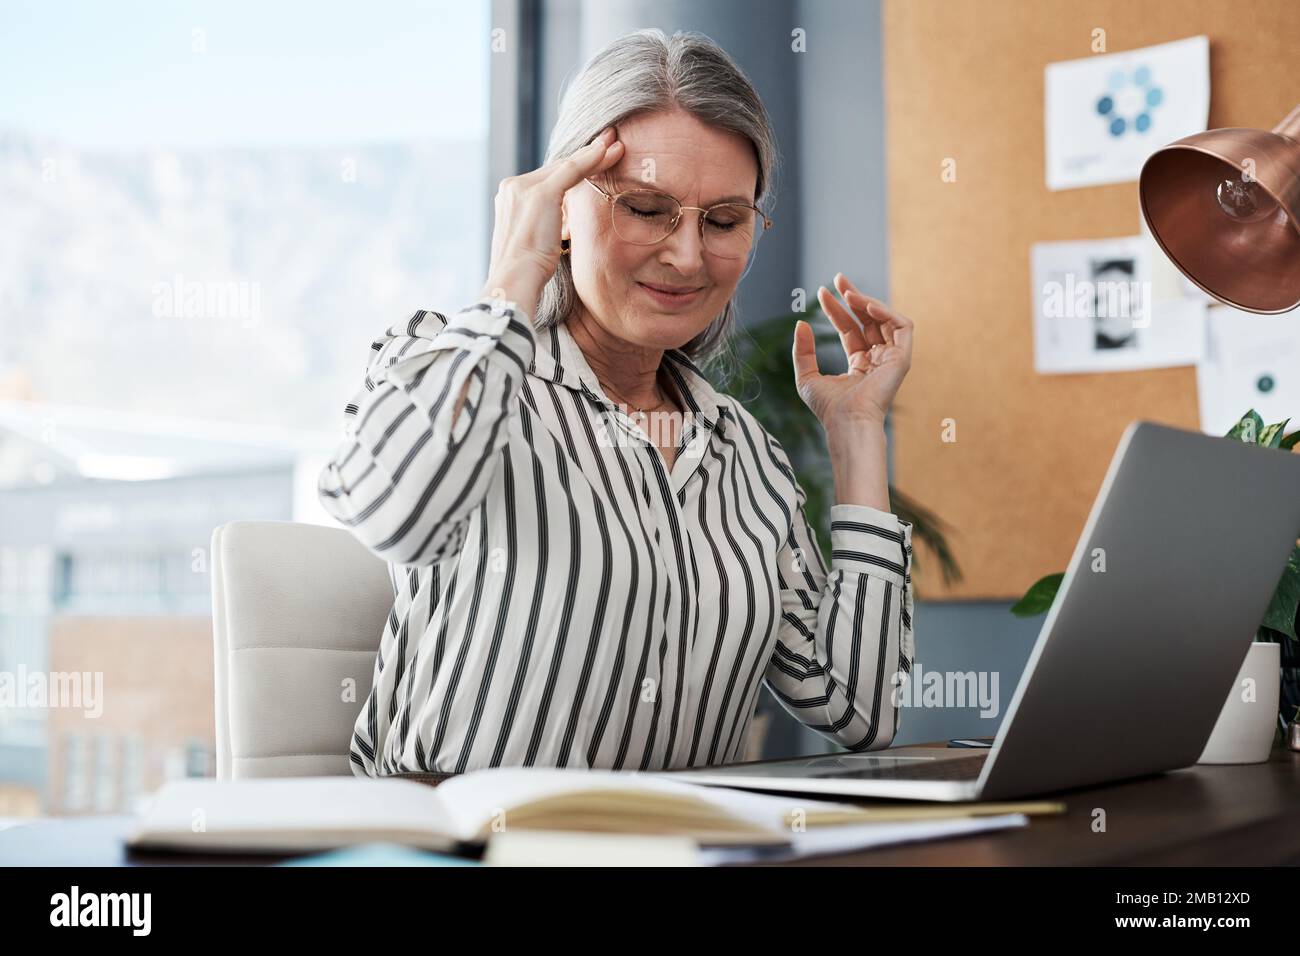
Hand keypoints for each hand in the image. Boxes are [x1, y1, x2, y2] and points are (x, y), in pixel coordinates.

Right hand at [481, 125, 624, 310]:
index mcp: (510, 199)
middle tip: (611, 142)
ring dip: (594, 154)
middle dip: (585, 157)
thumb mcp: (535, 243)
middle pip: (557, 169)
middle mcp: (512, 187)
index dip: (574, 170)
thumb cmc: (526, 272)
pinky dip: (592, 159)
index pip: (548, 179)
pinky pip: (572, 169)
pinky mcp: (540, 192)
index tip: (594, 161)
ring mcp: (524, 187)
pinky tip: (609, 149)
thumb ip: (544, 227)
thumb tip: (557, 229)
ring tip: (616, 144)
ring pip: (566, 166)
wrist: (514, 280)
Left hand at [792, 273, 913, 429]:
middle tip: (838, 278)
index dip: (836, 310)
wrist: (846, 421)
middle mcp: (877, 360)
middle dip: (853, 297)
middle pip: (868, 320)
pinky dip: (888, 312)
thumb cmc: (828, 408)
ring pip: (885, 319)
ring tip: (848, 291)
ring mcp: (891, 359)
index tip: (822, 293)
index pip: (850, 329)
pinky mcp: (902, 358)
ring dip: (867, 301)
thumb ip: (803, 351)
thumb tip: (801, 323)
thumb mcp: (806, 376)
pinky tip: (867, 306)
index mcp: (860, 364)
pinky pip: (903, 326)